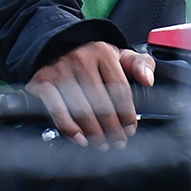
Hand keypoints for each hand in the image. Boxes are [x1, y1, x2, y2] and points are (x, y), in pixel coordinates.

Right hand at [27, 42, 154, 147]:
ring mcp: (59, 70)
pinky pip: (57, 111)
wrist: (55, 47)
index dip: (127, 114)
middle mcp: (80, 58)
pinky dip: (69, 128)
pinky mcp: (42, 82)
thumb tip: (148, 80)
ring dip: (94, 132)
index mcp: (102, 52)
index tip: (130, 129)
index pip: (120, 89)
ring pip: (81, 110)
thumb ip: (140, 65)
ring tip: (102, 143)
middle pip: (101, 103)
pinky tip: (80, 139)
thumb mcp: (118, 55)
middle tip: (117, 142)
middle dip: (112, 128)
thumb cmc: (91, 57)